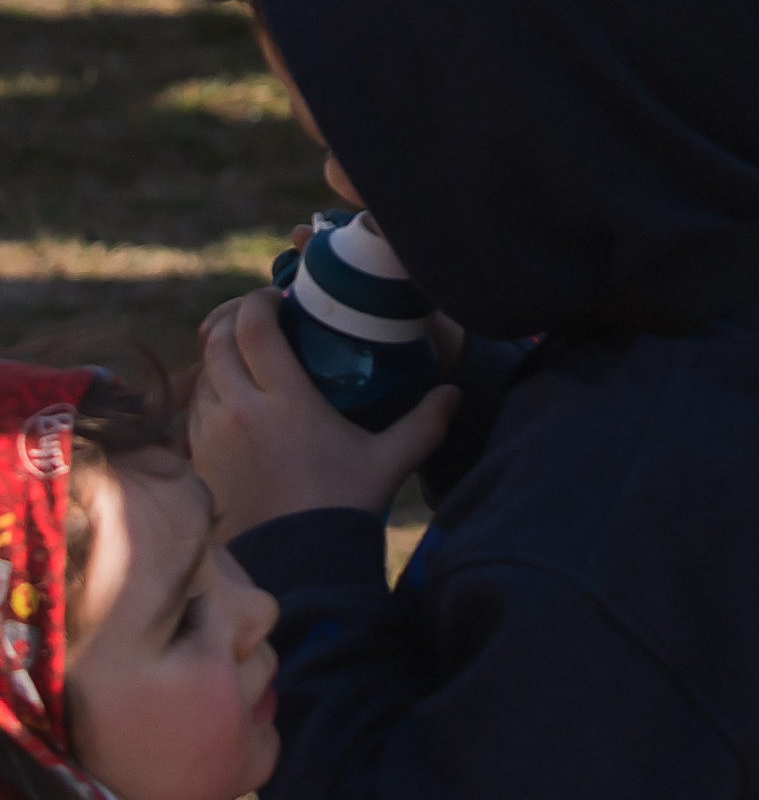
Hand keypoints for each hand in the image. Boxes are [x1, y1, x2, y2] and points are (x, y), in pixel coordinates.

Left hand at [190, 291, 458, 536]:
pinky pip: (194, 410)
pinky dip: (208, 392)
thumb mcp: (389, 461)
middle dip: (234, 319)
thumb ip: (425, 422)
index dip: (260, 301)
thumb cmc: (343, 508)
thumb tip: (455, 392)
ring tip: (245, 355)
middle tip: (259, 317)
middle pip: (219, 341)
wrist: (297, 569)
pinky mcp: (201, 463)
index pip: (254, 327)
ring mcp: (214, 439)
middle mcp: (242, 412)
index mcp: (285, 401)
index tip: (278, 298)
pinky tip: (231, 398)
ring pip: (203, 374)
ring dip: (219, 355)